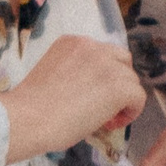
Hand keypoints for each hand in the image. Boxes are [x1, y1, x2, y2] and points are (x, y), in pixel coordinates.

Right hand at [0, 37, 144, 163]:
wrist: (27, 119)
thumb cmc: (29, 107)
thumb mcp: (53, 76)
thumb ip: (74, 73)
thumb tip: (91, 93)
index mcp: (72, 42)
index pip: (101, 54)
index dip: (100, 76)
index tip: (89, 96)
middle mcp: (92, 46)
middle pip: (121, 61)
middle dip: (116, 82)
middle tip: (102, 105)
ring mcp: (107, 65)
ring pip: (131, 80)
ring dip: (122, 99)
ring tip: (105, 119)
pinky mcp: (119, 86)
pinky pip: (138, 98)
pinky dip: (130, 112)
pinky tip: (112, 123)